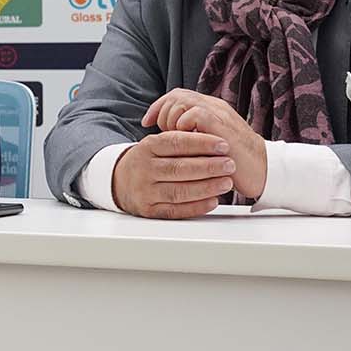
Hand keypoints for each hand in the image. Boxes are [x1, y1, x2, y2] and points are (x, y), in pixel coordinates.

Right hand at [111, 131, 237, 218]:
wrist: (120, 181)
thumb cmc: (149, 161)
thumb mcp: (156, 145)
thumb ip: (180, 141)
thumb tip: (214, 140)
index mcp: (147, 147)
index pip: (176, 142)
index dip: (201, 143)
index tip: (223, 144)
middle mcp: (144, 169)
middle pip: (179, 168)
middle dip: (208, 166)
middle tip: (230, 164)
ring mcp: (145, 191)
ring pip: (178, 191)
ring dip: (206, 187)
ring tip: (226, 182)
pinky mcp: (149, 210)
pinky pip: (175, 210)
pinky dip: (196, 207)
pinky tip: (213, 201)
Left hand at [143, 89, 266, 199]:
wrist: (262, 170)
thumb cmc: (232, 162)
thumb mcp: (206, 144)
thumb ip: (191, 134)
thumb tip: (165, 135)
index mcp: (210, 109)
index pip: (177, 95)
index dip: (158, 107)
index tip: (147, 123)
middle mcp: (214, 106)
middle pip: (176, 96)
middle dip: (162, 115)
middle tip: (165, 135)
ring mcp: (218, 113)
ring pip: (181, 102)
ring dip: (172, 122)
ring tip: (179, 140)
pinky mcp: (221, 124)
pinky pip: (193, 114)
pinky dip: (184, 126)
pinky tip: (188, 141)